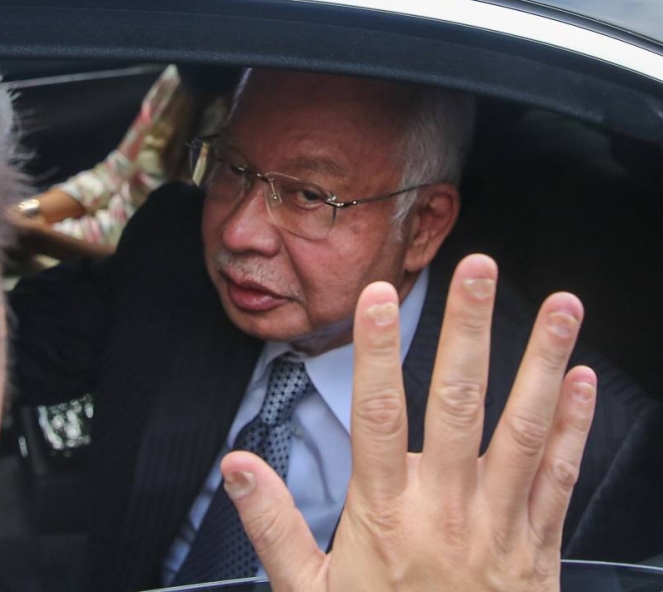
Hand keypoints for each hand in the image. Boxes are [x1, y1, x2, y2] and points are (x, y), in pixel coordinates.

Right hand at [223, 254, 596, 590]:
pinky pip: (560, 477)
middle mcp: (447, 509)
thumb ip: (272, 524)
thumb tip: (234, 467)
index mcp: (385, 514)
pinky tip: (582, 380)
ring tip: (558, 307)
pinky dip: (574, 427)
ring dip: (540, 361)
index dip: (376, 352)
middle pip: (459, 404)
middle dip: (469, 329)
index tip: (377, 298)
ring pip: (524, 430)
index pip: (377, 416)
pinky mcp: (538, 546)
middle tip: (478, 270)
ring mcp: (500, 525)